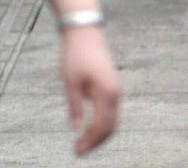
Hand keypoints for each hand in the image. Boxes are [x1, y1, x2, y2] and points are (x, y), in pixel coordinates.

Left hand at [61, 26, 120, 155]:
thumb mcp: (71, 83)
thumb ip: (75, 107)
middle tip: (78, 151)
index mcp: (106, 93)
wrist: (86, 35)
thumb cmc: (77, 56)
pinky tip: (91, 128)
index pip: (102, 125)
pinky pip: (112, 111)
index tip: (77, 151)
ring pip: (114, 119)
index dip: (90, 141)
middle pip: (111, 126)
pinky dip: (104, 124)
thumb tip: (76, 129)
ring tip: (84, 143)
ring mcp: (116, 90)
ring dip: (101, 134)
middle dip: (96, 141)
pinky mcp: (113, 88)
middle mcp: (116, 93)